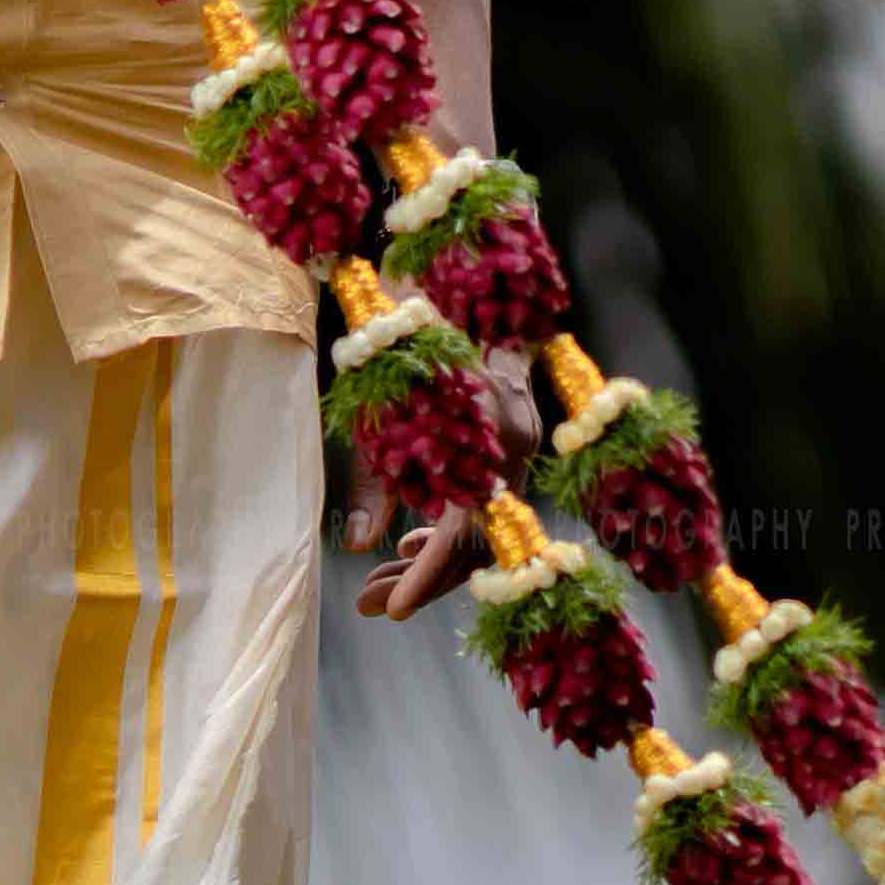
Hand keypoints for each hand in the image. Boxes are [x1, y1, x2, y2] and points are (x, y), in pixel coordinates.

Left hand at [341, 342, 545, 619]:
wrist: (452, 276)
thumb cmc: (403, 335)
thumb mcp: (377, 407)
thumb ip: (374, 479)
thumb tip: (361, 545)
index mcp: (487, 433)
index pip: (466, 531)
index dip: (429, 576)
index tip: (390, 608)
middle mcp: (518, 443)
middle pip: (480, 541)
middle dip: (423, 581)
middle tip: (369, 605)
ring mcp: (523, 444)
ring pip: (483, 528)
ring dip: (431, 562)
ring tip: (376, 588)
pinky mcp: (512, 443)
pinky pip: (488, 504)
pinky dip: (449, 529)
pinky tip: (408, 545)